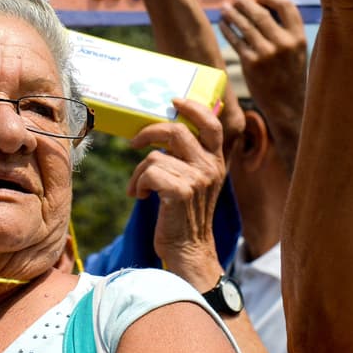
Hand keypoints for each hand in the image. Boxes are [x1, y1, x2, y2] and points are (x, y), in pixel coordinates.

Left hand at [128, 98, 225, 290]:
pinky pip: (149, 173)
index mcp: (216, 162)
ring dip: (139, 172)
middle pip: (176, 131)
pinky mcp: (181, 192)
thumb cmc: (185, 216)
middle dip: (149, 133)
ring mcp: (197, 180)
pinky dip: (137, 184)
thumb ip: (190, 158)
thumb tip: (169, 129)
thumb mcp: (197, 183)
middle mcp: (210, 168)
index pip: (212, 124)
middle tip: (135, 142)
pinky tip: (140, 196)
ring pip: (155, 156)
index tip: (174, 102)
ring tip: (140, 188)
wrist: (189, 250)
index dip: (193, 108)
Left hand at [218, 0, 307, 124]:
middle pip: (261, 13)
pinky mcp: (251, 63)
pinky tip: (223, 24)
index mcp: (298, 37)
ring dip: (233, 14)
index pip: (286, 6)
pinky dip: (228, 30)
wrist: (286, 105)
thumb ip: (285, 31)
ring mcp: (266, 53)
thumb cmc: (289, 76)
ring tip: (224, 8)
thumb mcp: (297, 51)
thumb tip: (263, 7)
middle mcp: (284, 43)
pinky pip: (236, 41)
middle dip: (245, 2)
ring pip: (246, 26)